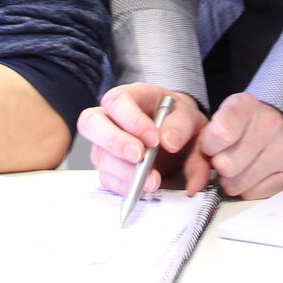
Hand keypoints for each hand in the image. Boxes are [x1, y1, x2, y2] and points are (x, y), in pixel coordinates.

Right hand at [79, 83, 210, 197]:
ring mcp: (107, 143)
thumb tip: (169, 141)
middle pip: (91, 123)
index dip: (131, 120)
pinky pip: (106, 177)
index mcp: (132, 96)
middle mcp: (112, 117)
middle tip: (139, 156)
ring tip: (152, 179)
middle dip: (115, 142)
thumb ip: (183, 125)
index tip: (154, 139)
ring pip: (99, 155)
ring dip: (124, 171)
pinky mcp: (109, 166)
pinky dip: (124, 186)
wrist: (181, 137)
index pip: (118, 100)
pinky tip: (143, 187)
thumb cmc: (179, 121)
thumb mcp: (190, 116)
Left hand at [196, 92, 282, 199]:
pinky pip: (254, 194)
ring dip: (232, 180)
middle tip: (224, 157)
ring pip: (238, 184)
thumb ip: (200, 145)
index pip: (221, 134)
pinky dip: (248, 188)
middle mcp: (271, 123)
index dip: (209, 148)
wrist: (268, 128)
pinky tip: (253, 173)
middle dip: (219, 167)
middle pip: (227, 166)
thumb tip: (197, 181)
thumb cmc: (235, 129)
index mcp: (246, 105)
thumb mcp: (213, 125)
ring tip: (239, 165)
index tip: (210, 148)